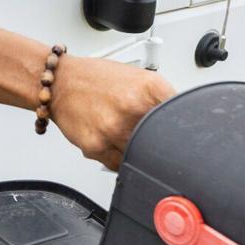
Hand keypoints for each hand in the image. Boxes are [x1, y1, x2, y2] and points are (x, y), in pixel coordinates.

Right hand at [48, 57, 175, 170]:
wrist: (60, 83)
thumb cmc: (97, 79)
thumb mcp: (139, 78)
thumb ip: (162, 100)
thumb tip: (184, 120)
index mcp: (149, 88)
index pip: (182, 118)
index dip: (185, 132)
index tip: (183, 138)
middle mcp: (132, 107)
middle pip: (163, 143)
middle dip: (160, 144)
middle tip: (155, 142)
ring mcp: (113, 129)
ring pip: (141, 157)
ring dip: (139, 152)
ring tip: (128, 136)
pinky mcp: (96, 147)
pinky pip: (119, 165)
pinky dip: (120, 159)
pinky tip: (113, 141)